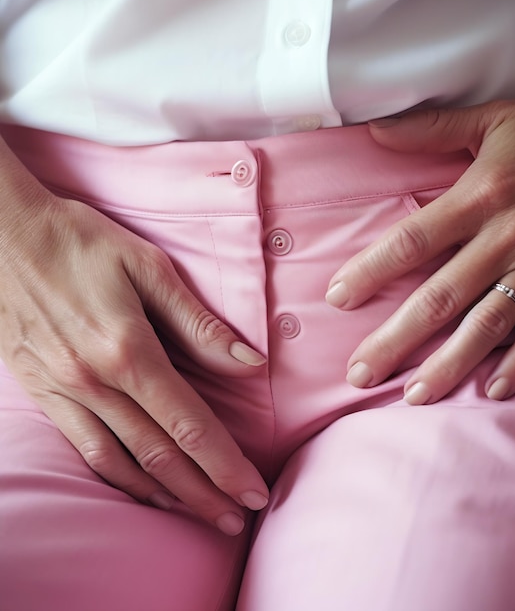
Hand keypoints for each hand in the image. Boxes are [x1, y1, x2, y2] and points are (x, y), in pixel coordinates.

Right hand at [0, 155, 268, 534]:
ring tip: (199, 514)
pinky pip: (85, 448)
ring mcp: (64, 392)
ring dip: (165, 494)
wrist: (3, 233)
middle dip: (204, 492)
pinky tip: (141, 488)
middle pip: (160, 453)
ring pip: (122, 461)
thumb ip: (199, 323)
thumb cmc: (81, 243)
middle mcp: (94, 383)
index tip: (253, 491)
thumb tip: (251, 362)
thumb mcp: (149, 268)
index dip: (225, 463)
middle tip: (238, 518)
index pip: (189, 424)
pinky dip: (118, 476)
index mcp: (128, 351)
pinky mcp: (43, 392)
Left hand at [326, 65, 514, 404]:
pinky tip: (494, 391)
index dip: (371, 272)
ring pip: (488, 325)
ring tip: (415, 395)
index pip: (411, 242)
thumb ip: (430, 129)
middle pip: (441, 297)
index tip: (337, 299)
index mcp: (480, 196)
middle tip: (361, 372)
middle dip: (396, 339)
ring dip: (449, 363)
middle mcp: (506, 237)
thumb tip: (373, 130)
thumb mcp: (491, 119)